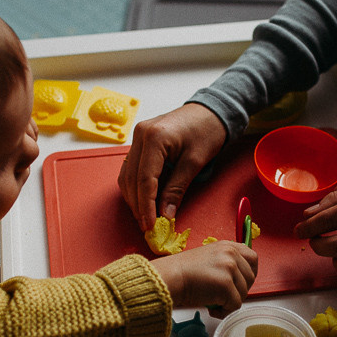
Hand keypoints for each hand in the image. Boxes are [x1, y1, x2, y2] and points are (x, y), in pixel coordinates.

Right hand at [119, 103, 226, 230]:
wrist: (210, 111)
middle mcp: (139, 135)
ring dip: (134, 198)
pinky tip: (144, 200)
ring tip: (145, 217)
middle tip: (147, 226)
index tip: (150, 225)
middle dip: (138, 205)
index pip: (144, 179)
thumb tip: (165, 214)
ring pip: (127, 175)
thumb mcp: (194, 163)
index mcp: (153, 138)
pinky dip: (136, 187)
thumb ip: (177, 189)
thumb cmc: (207, 131)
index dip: (146, 206)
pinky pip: (131, 168)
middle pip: (131, 179)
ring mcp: (137, 136)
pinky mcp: (140, 141)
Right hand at [151, 241, 257, 318]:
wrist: (169, 277)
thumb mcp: (208, 258)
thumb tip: (239, 280)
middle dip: (239, 290)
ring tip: (213, 302)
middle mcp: (231, 254)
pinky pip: (235, 305)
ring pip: (244, 293)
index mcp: (227, 246)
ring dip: (230, 302)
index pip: (253, 258)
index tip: (240, 283)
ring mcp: (230, 268)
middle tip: (222, 296)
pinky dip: (224, 311)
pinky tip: (212, 309)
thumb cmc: (183, 272)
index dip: (249, 273)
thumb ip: (225, 263)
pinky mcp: (226, 285)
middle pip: (251, 278)